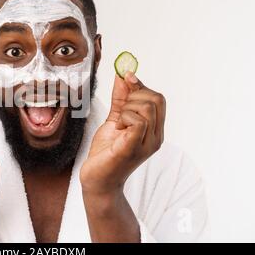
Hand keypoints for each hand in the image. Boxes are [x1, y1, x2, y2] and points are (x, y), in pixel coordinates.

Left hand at [80, 72, 165, 194]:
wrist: (97, 179)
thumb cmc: (106, 151)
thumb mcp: (115, 119)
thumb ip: (120, 98)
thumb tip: (123, 75)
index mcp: (154, 129)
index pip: (158, 99)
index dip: (140, 85)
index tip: (126, 77)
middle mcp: (155, 137)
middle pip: (156, 99)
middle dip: (134, 95)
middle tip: (120, 110)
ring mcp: (147, 144)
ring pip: (146, 108)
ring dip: (127, 108)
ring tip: (118, 123)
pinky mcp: (134, 148)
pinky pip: (138, 122)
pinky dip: (124, 118)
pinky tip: (118, 128)